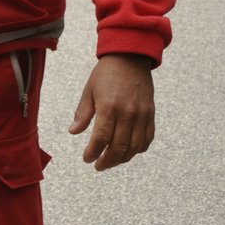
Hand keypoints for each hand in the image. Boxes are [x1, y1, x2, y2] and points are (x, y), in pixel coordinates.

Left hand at [69, 53, 155, 170]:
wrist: (130, 58)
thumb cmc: (106, 73)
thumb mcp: (89, 91)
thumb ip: (83, 113)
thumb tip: (73, 132)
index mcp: (109, 107)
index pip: (101, 138)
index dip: (93, 152)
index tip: (87, 159)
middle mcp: (127, 113)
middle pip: (119, 147)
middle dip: (107, 161)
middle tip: (98, 165)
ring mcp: (141, 115)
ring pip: (134, 147)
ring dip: (122, 159)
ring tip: (111, 162)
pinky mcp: (150, 114)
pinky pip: (147, 139)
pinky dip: (138, 149)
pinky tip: (128, 152)